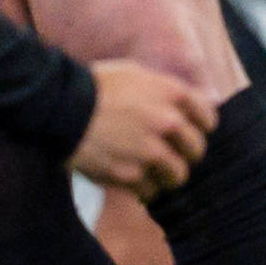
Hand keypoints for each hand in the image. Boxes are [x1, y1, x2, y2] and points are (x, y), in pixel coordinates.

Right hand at [69, 60, 214, 194]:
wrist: (57, 106)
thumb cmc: (92, 85)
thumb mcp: (133, 72)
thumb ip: (163, 89)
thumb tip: (185, 105)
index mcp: (170, 93)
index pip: (208, 118)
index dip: (200, 126)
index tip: (189, 131)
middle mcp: (167, 122)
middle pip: (196, 149)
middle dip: (184, 153)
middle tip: (168, 153)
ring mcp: (150, 150)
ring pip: (177, 175)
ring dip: (166, 174)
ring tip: (149, 170)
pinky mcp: (130, 174)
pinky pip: (150, 191)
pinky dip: (142, 188)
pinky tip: (129, 177)